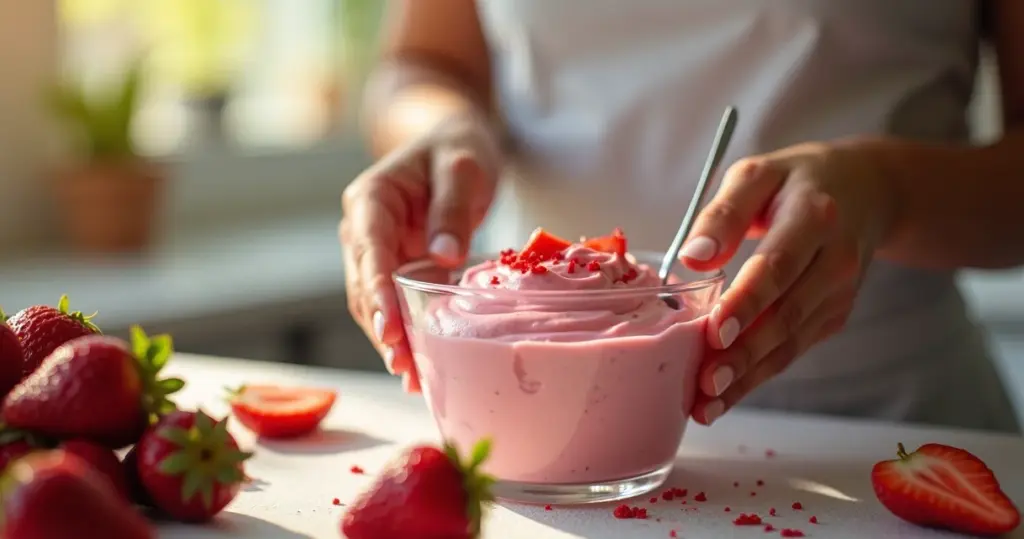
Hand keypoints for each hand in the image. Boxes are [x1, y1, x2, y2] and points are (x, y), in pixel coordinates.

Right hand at [339, 111, 500, 391]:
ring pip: (373, 304)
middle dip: (383, 328)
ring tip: (413, 377)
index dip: (377, 292)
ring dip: (390, 341)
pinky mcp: (394, 269)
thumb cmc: (457, 148)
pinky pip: (393, 305)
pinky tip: (418, 367)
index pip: (368, 250)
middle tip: (405, 365)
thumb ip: (452, 208)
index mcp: (371, 199)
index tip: (389, 327)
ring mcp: (376, 252)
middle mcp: (363, 229)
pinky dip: (403, 335)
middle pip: (365, 286)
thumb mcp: (463, 167)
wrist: (454, 143)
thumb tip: (444, 257)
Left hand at [679, 141, 896, 424]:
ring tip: (707, 404)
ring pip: (790, 343)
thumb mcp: (757, 174)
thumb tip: (693, 256)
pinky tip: (723, 397)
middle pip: (787, 315)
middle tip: (706, 384)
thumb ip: (725, 212)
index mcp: (814, 217)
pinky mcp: (833, 316)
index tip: (716, 331)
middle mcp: (835, 261)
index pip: (779, 266)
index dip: (748, 302)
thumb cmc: (796, 181)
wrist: (868, 191)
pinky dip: (758, 376)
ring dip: (748, 377)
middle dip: (745, 354)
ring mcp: (838, 294)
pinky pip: (792, 350)